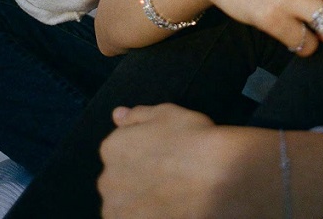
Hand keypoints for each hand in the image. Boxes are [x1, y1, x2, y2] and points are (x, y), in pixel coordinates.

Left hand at [99, 105, 215, 218]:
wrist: (215, 178)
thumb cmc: (191, 138)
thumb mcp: (166, 113)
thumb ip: (137, 115)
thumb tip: (117, 115)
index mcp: (112, 148)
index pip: (119, 149)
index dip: (143, 152)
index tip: (162, 155)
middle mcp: (107, 180)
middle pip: (118, 178)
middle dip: (136, 177)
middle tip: (167, 175)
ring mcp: (117, 210)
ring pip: (124, 204)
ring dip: (138, 201)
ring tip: (169, 196)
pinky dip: (145, 216)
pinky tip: (167, 210)